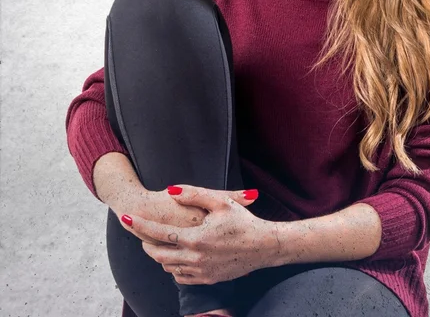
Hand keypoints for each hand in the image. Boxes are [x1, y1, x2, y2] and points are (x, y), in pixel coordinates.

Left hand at [119, 185, 279, 284]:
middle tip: (143, 234)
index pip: (158, 233)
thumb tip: (172, 190)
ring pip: (168, 267)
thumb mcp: (220, 202)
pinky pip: (181, 277)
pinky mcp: (208, 279)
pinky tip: (178, 256)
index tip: (126, 217)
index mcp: (195, 238)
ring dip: (160, 256)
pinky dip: (174, 267)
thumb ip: (194, 194)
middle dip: (146, 244)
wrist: (263, 246)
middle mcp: (195, 258)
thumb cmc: (243, 221)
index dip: (139, 225)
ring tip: (161, 242)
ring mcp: (201, 272)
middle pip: (158, 255)